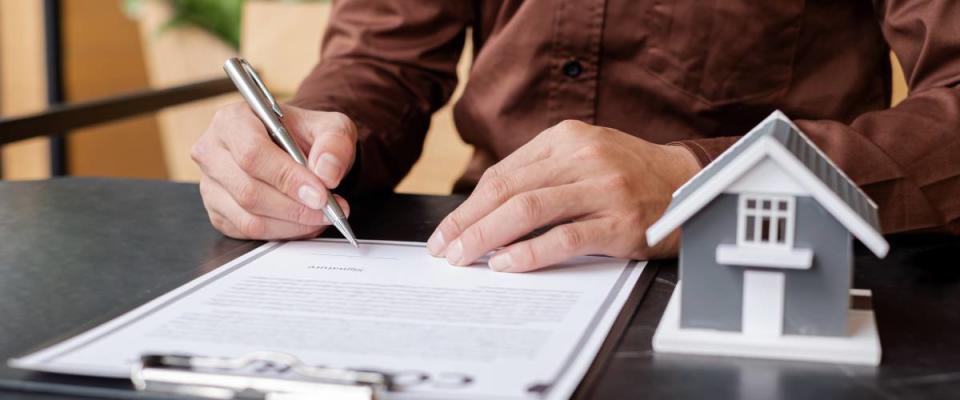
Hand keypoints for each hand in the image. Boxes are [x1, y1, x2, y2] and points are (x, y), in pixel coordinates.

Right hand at [192, 103, 356, 239]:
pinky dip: (282, 232)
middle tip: (328, 210)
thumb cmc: (306, 135)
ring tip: (321, 216)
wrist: (295, 148)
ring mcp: (210, 185)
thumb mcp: (331, 127)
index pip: (252, 153)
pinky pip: (248, 232)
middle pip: (248, 190)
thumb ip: (334, 144)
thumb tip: (327, 173)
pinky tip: (303, 222)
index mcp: (232, 120)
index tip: (320, 194)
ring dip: (292, 224)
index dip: (288, 178)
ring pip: (249, 218)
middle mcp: (212, 152)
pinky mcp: (217, 212)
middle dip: (295, 207)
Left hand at [427, 120, 699, 271]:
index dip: (468, 205)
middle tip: (445, 248)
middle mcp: (583, 157)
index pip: (503, 173)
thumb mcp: (584, 157)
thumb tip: (484, 210)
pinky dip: (530, 252)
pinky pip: (564, 237)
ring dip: (488, 237)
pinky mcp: (619, 221)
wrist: (691, 184)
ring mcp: (603, 188)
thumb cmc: (629, 176)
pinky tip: (506, 263)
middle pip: (508, 190)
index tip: (447, 230)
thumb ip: (541, 174)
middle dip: (468, 222)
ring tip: (464, 257)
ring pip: (528, 210)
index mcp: (567, 137)